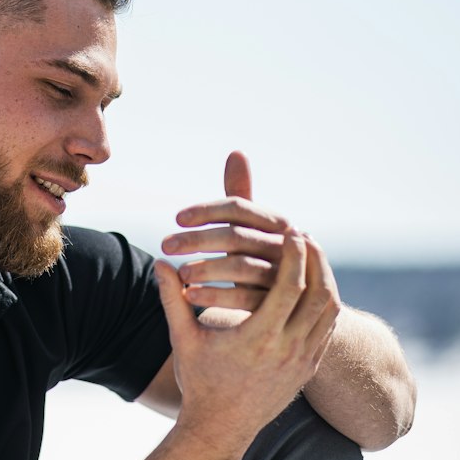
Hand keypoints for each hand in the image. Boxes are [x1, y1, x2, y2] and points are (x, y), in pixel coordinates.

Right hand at [154, 153, 340, 451]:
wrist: (219, 429)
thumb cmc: (199, 382)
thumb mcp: (183, 340)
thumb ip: (173, 299)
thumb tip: (159, 263)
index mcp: (260, 338)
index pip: (290, 286)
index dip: (294, 255)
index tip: (293, 230)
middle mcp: (288, 349)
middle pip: (320, 294)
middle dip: (316, 261)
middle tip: (306, 237)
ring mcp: (303, 362)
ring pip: (329, 312)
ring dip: (325, 281)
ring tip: (313, 259)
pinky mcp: (308, 370)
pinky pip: (326, 330)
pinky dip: (324, 305)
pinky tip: (312, 289)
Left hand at [161, 152, 339, 320]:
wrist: (293, 305)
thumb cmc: (264, 257)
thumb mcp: (252, 228)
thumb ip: (241, 195)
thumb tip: (237, 152)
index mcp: (278, 223)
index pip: (239, 207)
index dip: (207, 210)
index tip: (177, 218)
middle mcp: (285, 247)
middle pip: (237, 236)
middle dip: (198, 240)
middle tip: (165, 244)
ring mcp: (285, 277)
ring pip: (242, 267)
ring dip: (206, 268)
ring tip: (179, 273)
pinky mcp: (277, 306)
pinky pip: (244, 298)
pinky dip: (215, 295)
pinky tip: (188, 295)